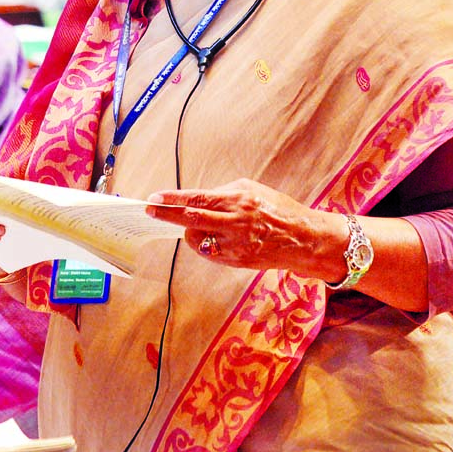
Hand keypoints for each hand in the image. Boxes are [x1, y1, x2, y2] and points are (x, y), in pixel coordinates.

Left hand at [146, 178, 346, 280]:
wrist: (303, 239)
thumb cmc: (277, 209)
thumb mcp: (252, 190)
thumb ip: (224, 193)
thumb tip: (198, 199)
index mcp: (239, 201)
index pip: (198, 199)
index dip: (173, 199)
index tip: (154, 197)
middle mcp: (235, 223)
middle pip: (191, 220)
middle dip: (167, 215)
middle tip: (149, 210)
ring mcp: (235, 245)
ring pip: (197, 240)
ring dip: (189, 232)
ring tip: (191, 226)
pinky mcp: (236, 261)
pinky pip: (209, 252)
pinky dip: (204, 244)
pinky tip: (211, 238)